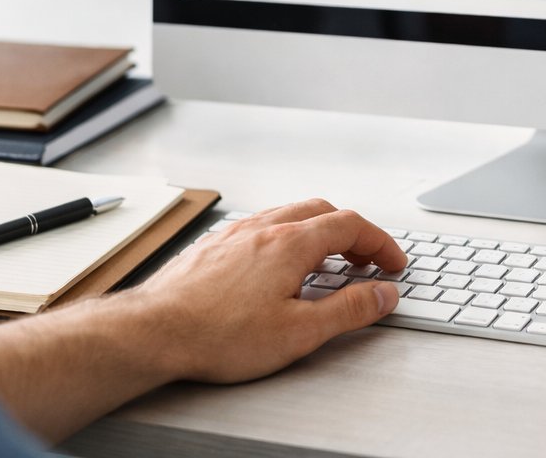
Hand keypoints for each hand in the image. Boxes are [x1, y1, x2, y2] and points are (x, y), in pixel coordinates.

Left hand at [134, 198, 406, 382]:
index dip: (380, 243)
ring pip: (289, 215)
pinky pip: (261, 226)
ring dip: (318, 232)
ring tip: (325, 264)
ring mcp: (235, 233)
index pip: (351, 226)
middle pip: (322, 211)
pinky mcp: (213, 246)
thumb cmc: (217, 335)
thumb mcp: (299, 332)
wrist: (152, 332)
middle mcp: (264, 228)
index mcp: (291, 243)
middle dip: (352, 234)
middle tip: (364, 262)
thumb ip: (348, 310)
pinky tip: (278, 266)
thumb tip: (383, 294)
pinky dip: (286, 237)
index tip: (392, 263)